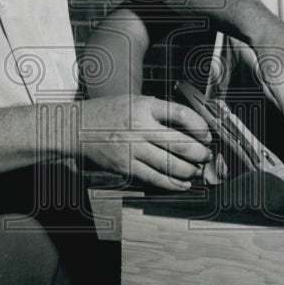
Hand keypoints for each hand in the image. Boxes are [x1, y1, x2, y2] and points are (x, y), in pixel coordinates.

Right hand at [76, 95, 212, 190]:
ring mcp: (132, 148)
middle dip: (200, 153)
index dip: (200, 126)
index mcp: (144, 106)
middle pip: (181, 143)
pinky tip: (183, 184)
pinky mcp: (125, 166)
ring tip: (197, 170)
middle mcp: (140, 127)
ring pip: (170, 164)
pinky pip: (154, 177)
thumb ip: (157, 111)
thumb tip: (187, 126)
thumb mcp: (133, 101)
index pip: (181, 114)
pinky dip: (173, 183)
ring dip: (190, 170)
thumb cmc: (106, 112)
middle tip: (207, 156)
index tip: (207, 134)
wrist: (76, 127)